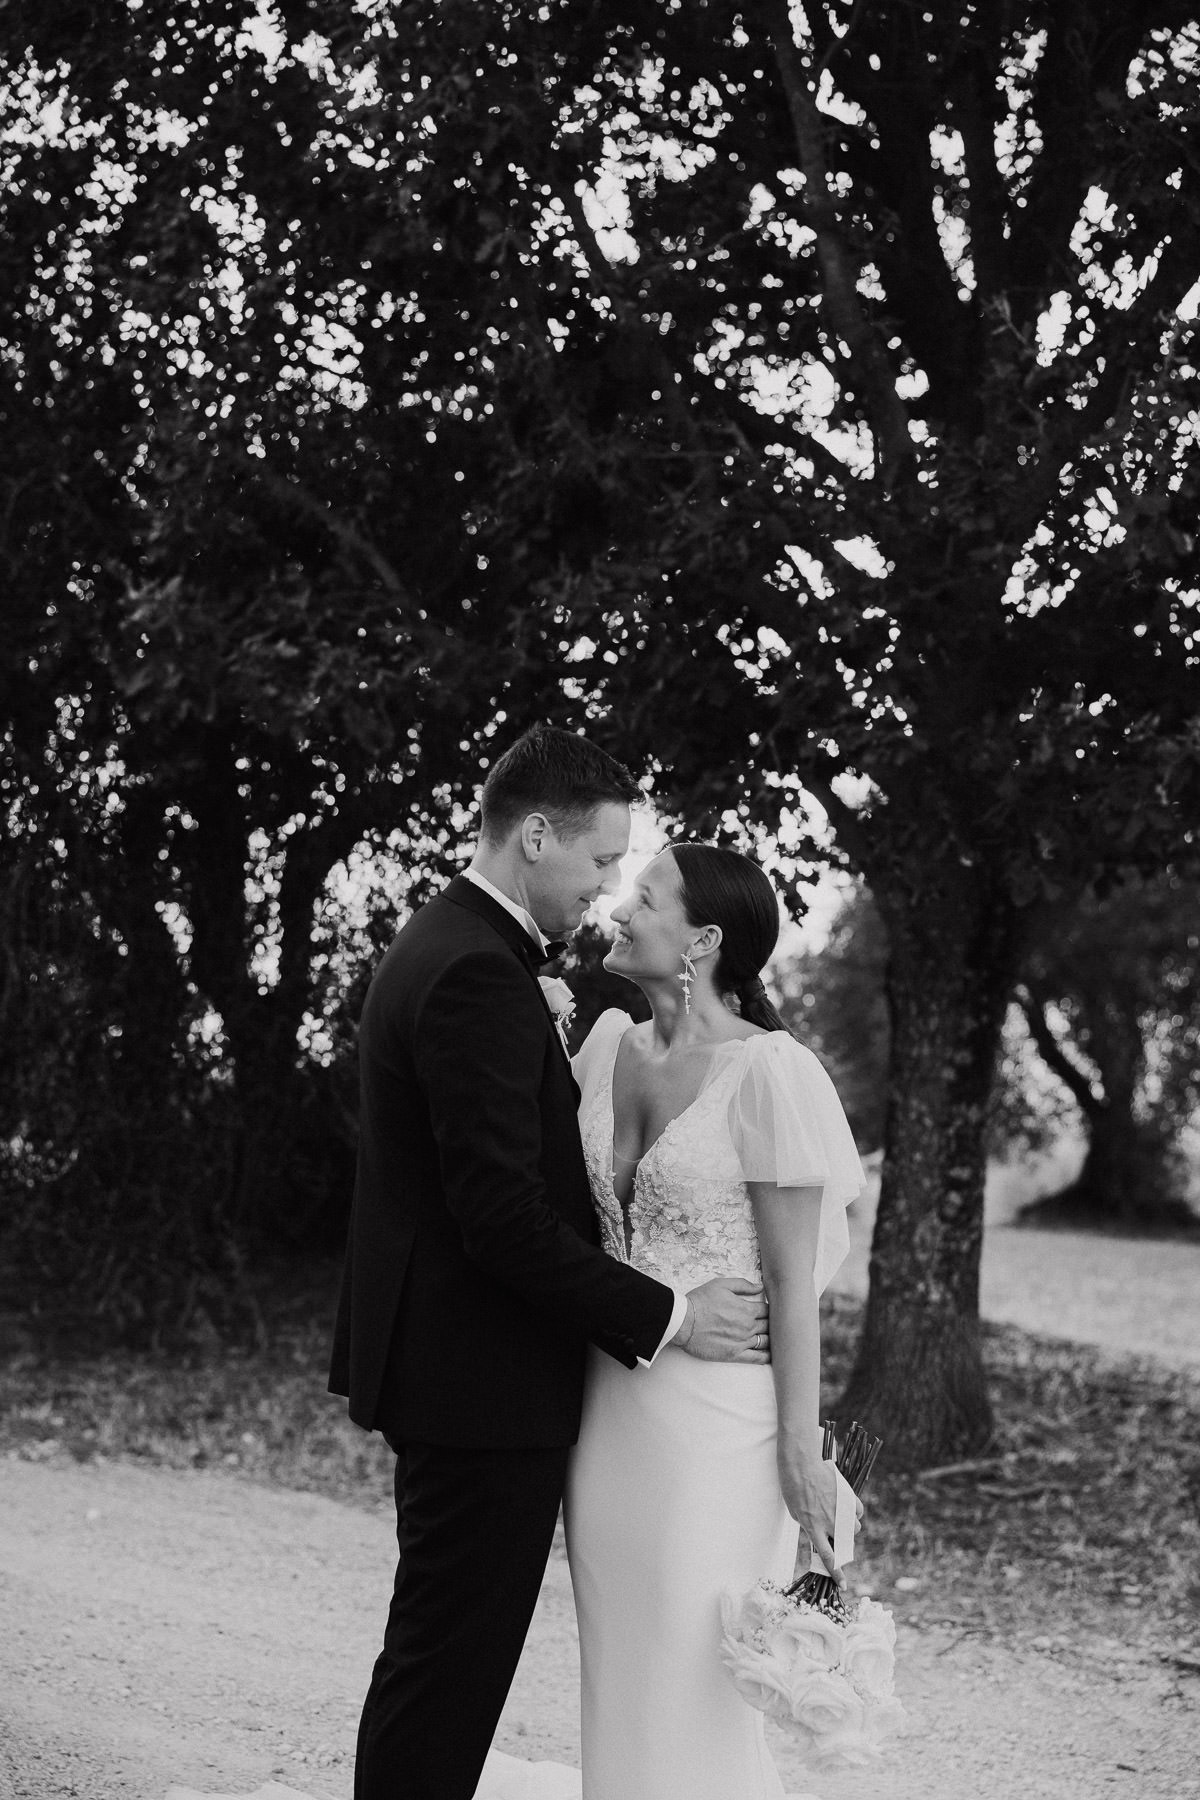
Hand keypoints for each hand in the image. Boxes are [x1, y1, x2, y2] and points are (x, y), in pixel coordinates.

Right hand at [675, 1276, 768, 1362]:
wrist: (683, 1322)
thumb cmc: (700, 1301)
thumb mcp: (721, 1285)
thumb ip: (743, 1285)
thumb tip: (760, 1287)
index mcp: (746, 1309)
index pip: (767, 1310)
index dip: (768, 1309)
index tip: (765, 1310)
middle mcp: (747, 1326)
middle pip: (769, 1326)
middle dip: (771, 1323)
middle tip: (770, 1324)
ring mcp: (742, 1342)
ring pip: (766, 1341)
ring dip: (770, 1338)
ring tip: (771, 1337)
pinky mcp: (734, 1355)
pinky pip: (757, 1358)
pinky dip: (767, 1357)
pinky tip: (770, 1355)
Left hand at [780, 1451, 864, 1584]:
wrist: (801, 1462)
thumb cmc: (792, 1485)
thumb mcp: (795, 1511)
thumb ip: (809, 1526)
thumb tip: (820, 1533)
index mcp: (813, 1528)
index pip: (828, 1557)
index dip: (836, 1573)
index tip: (843, 1585)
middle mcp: (829, 1522)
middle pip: (845, 1543)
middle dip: (843, 1543)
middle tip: (834, 1533)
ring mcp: (840, 1509)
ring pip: (855, 1528)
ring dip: (848, 1527)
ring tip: (837, 1515)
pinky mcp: (848, 1496)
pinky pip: (858, 1511)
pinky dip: (854, 1512)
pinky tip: (845, 1506)